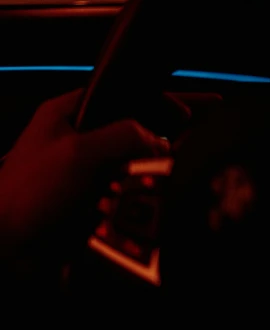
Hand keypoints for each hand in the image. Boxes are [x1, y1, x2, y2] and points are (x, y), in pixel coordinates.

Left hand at [0, 90, 168, 254]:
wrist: (7, 244)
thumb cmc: (30, 192)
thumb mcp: (79, 153)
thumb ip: (123, 135)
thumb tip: (158, 139)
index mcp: (64, 113)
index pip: (117, 93)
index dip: (151, 101)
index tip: (184, 115)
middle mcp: (72, 135)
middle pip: (126, 127)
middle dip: (151, 140)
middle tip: (175, 150)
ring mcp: (79, 167)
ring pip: (126, 159)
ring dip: (143, 169)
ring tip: (159, 177)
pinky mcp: (85, 194)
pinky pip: (120, 186)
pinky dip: (134, 191)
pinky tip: (141, 199)